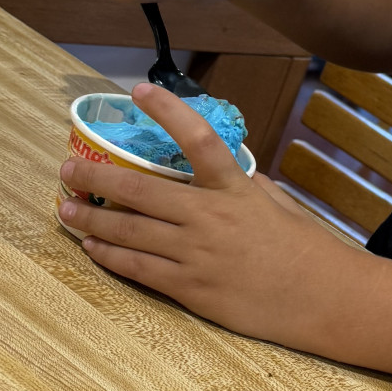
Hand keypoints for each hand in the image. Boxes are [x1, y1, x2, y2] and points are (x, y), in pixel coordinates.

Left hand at [57, 82, 346, 334]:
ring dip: (91, 219)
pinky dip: (110, 256)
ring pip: (129, 232)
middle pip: (139, 190)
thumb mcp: (278, 204)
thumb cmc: (307, 249)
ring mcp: (197, 255)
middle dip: (96, 178)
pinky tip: (91, 247)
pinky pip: (139, 269)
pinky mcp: (191, 289)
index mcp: (234, 189)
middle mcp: (210, 217)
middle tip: (68, 169)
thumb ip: (243, 186)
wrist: (326, 299)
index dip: (167, 111)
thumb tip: (220, 173)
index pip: (198, 139)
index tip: (139, 91)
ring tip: (65, 209)